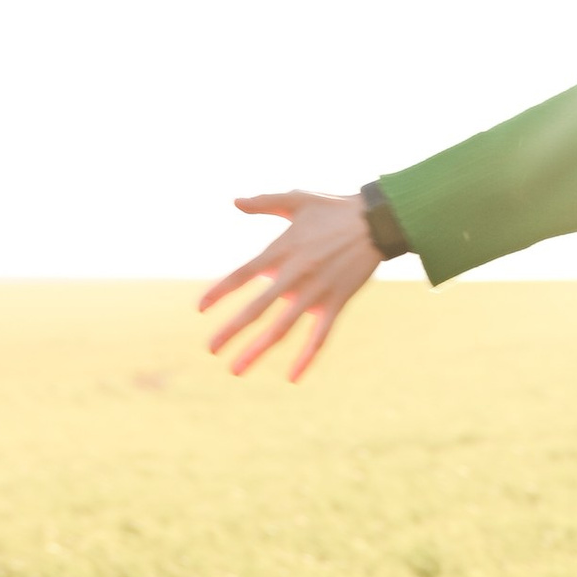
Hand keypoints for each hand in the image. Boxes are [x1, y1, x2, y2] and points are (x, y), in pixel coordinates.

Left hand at [199, 191, 380, 380]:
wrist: (377, 221)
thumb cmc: (334, 208)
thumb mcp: (298, 198)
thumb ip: (264, 201)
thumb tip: (234, 201)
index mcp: (281, 250)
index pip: (241, 275)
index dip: (219, 292)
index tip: (199, 308)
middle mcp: (294, 275)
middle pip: (256, 309)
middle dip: (231, 331)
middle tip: (210, 349)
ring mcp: (316, 293)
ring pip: (281, 329)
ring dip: (257, 350)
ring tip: (236, 370)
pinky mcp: (336, 303)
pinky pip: (320, 337)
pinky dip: (306, 358)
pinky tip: (292, 378)